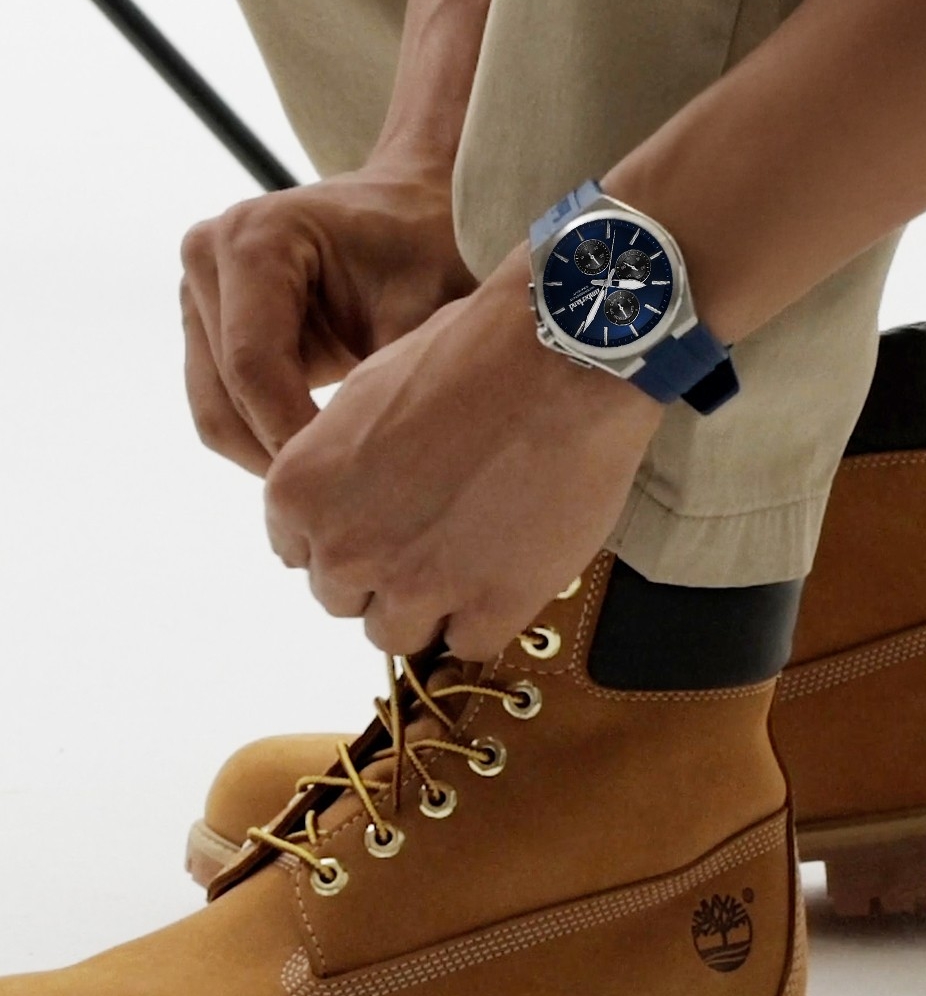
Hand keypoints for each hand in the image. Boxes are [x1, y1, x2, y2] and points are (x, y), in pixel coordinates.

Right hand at [180, 151, 475, 476]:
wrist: (411, 209)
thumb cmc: (429, 249)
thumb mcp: (428, 310)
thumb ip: (393, 379)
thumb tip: (373, 471)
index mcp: (257, 238)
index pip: (255, 366)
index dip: (292, 436)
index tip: (349, 484)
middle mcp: (209, 254)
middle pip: (225, 394)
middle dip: (282, 454)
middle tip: (346, 502)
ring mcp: (198, 287)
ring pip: (214, 410)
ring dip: (269, 455)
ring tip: (337, 484)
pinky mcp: (202, 319)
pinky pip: (219, 405)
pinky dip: (263, 439)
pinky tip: (319, 456)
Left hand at [263, 249, 661, 657]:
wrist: (557, 356)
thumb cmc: (471, 352)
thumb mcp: (369, 391)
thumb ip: (338, 461)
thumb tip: (345, 497)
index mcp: (298, 490)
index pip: (298, 552)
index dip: (344, 534)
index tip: (378, 520)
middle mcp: (345, 546)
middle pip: (343, 597)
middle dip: (381, 571)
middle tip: (430, 531)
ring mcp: (417, 584)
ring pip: (397, 633)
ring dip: (427, 603)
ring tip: (470, 553)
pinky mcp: (489, 606)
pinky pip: (469, 643)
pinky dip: (486, 614)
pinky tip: (508, 567)